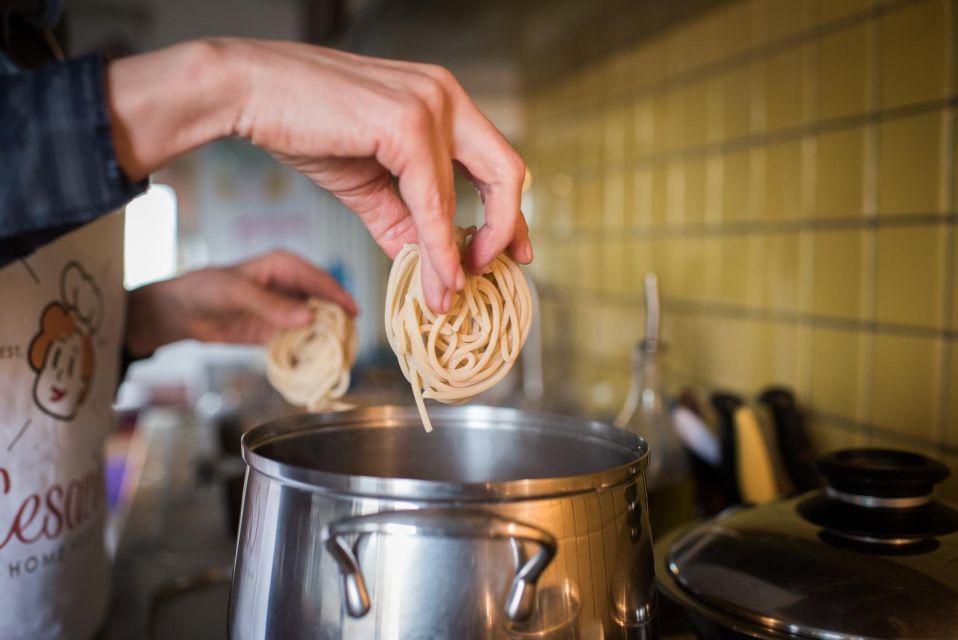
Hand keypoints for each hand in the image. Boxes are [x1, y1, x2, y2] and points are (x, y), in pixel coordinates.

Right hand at [107, 39, 532, 313]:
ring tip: (451, 293)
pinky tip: (434, 276)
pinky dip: (438, 246)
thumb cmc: (300, 126)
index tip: (512, 252)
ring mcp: (431, 105)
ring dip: (464, 253)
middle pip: (508, 170)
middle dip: (507, 228)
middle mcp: (446, 95)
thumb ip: (404, 222)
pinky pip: (434, 201)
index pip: (496, 161)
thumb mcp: (367, 184)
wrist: (246, 93)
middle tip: (497, 270)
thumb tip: (431, 269)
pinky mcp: (407, 123)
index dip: (507, 213)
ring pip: (475, 192)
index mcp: (441, 101)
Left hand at [124, 250, 356, 357]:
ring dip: (327, 336)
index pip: (319, 279)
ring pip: (316, 322)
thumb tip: (309, 318)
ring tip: (341, 352)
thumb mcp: (237, 293)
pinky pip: (300, 339)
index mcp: (284, 266)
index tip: (354, 313)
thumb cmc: (206, 289)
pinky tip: (319, 360)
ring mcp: (286, 310)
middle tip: (351, 338)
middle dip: (337, 318)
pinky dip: (310, 348)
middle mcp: (291, 286)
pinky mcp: (277, 330)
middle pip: (324, 302)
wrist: (181, 312)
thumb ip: (271, 305)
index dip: (338, 295)